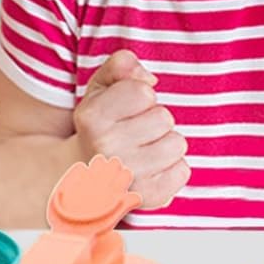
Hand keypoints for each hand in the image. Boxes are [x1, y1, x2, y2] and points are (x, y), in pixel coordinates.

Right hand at [72, 50, 188, 209]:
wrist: (80, 176)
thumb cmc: (97, 127)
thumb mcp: (100, 89)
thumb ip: (121, 66)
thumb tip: (148, 78)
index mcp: (92, 118)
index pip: (144, 92)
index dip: (140, 97)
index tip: (125, 110)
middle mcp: (106, 148)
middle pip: (164, 118)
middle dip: (154, 121)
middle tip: (133, 133)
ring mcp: (126, 176)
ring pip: (177, 144)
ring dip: (164, 144)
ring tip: (142, 150)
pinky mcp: (146, 197)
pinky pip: (183, 171)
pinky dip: (171, 169)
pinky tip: (149, 169)